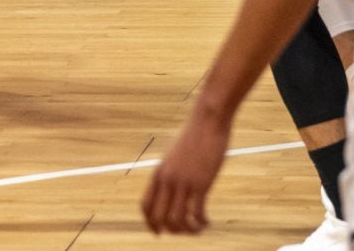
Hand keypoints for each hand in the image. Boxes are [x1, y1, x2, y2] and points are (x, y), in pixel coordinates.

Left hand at [140, 107, 230, 234]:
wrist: (208, 119)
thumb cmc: (194, 133)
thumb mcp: (175, 152)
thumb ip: (171, 168)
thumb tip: (173, 180)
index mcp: (159, 172)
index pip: (145, 205)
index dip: (150, 223)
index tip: (158, 232)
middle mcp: (168, 179)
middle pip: (159, 217)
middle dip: (169, 230)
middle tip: (182, 232)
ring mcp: (184, 182)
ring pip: (177, 220)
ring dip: (188, 231)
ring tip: (198, 229)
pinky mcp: (201, 183)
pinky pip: (197, 213)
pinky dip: (201, 223)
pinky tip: (207, 222)